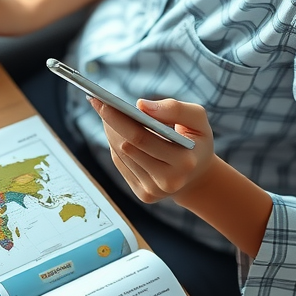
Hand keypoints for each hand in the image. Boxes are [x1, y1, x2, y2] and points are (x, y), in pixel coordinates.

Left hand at [92, 97, 215, 204]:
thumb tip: (140, 105)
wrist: (198, 176)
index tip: (102, 100)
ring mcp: (155, 191)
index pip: (141, 137)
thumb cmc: (195, 140)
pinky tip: (115, 130)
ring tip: (105, 111)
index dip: (119, 118)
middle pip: (127, 146)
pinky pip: (122, 165)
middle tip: (97, 101)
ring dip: (111, 132)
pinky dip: (116, 145)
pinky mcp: (144, 195)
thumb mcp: (196, 120)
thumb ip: (174, 109)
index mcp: (184, 161)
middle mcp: (169, 181)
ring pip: (122, 155)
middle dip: (110, 122)